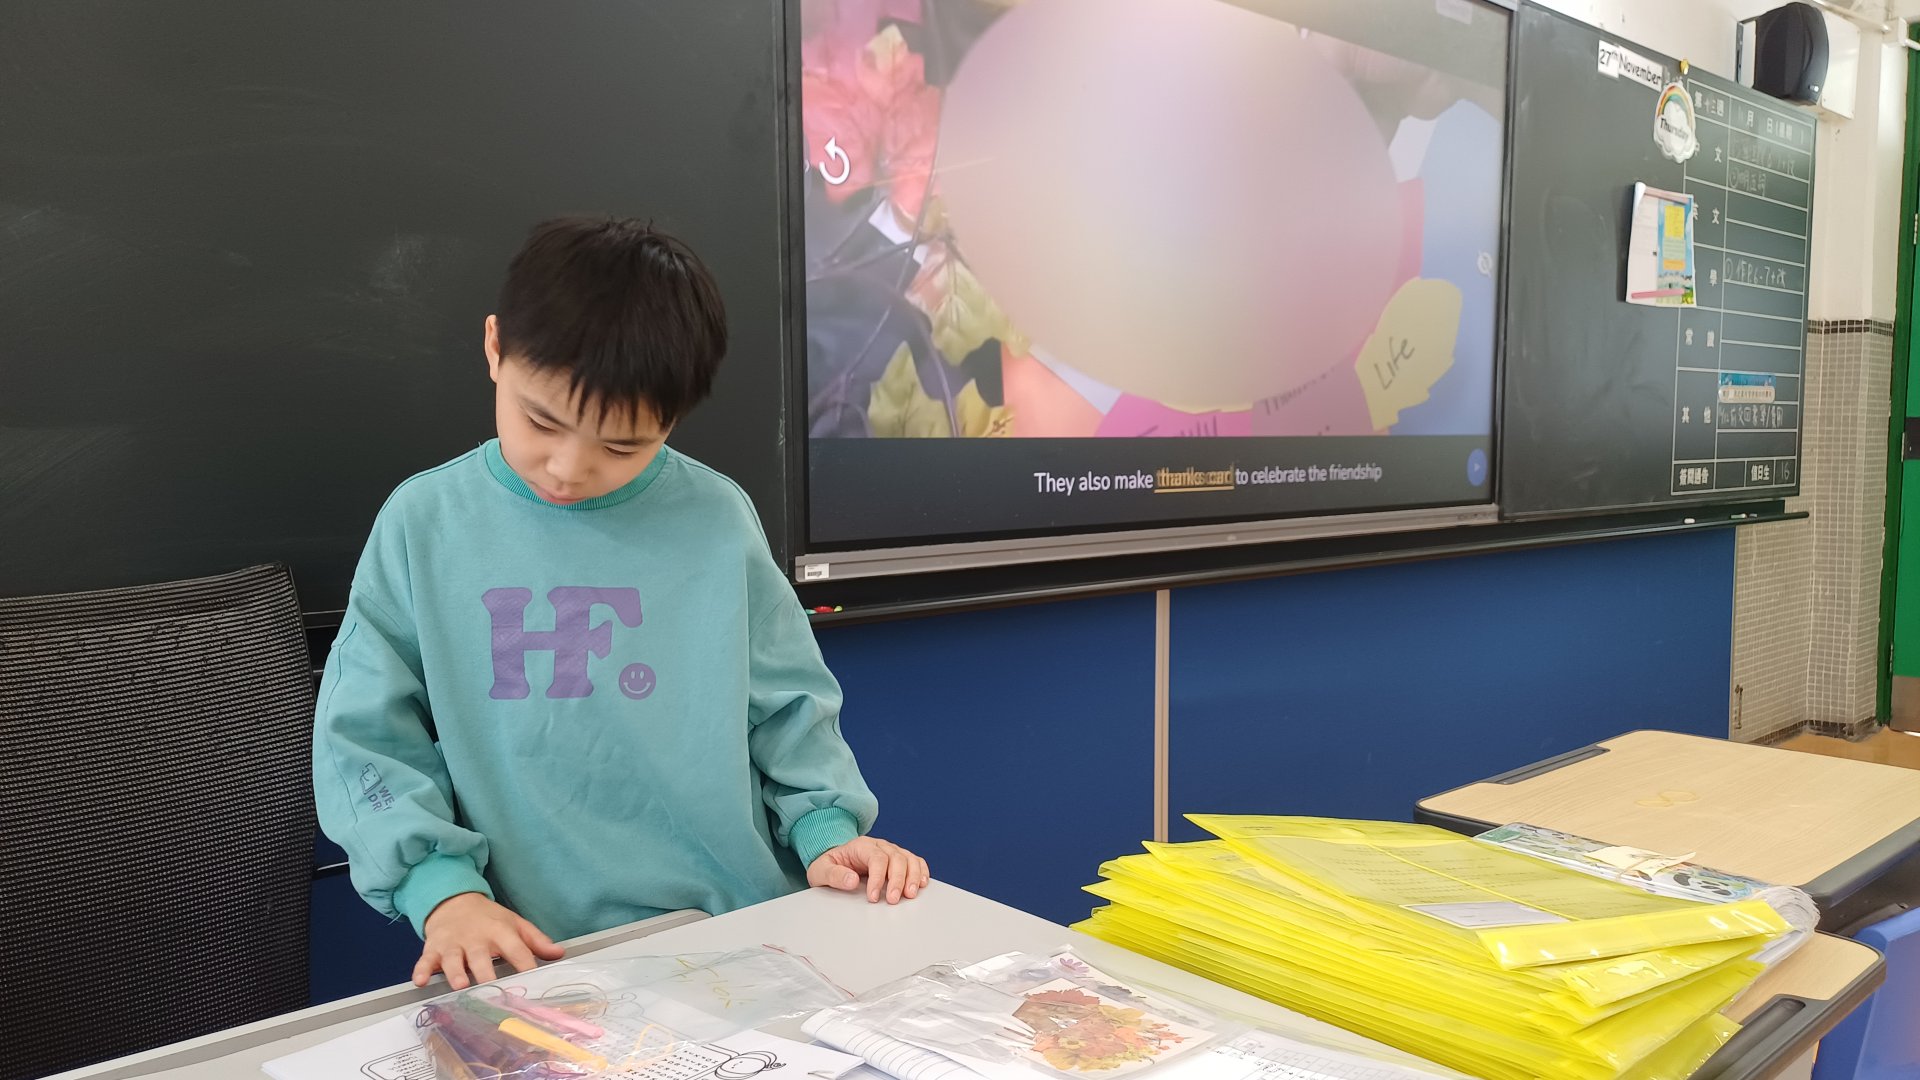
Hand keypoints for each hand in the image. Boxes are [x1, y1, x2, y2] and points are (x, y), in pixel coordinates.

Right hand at [414, 892, 564, 988]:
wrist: (454, 901)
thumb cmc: (488, 918)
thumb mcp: (514, 923)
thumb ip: (535, 940)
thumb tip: (559, 953)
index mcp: (500, 931)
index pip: (516, 949)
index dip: (526, 965)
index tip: (534, 982)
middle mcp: (476, 938)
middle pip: (482, 957)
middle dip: (487, 974)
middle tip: (493, 991)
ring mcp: (453, 943)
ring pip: (454, 959)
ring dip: (456, 972)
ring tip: (460, 985)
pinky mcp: (433, 948)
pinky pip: (426, 960)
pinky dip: (421, 970)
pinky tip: (421, 981)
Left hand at [808, 836, 929, 903]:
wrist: (834, 861)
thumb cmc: (828, 866)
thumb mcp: (821, 871)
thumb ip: (834, 875)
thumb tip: (852, 880)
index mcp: (861, 846)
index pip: (876, 858)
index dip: (878, 878)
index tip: (873, 897)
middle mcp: (879, 846)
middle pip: (896, 858)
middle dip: (897, 880)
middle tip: (893, 900)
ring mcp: (891, 851)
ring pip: (909, 859)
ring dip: (913, 877)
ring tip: (910, 894)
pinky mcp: (899, 859)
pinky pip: (915, 861)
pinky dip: (921, 871)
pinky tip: (922, 883)